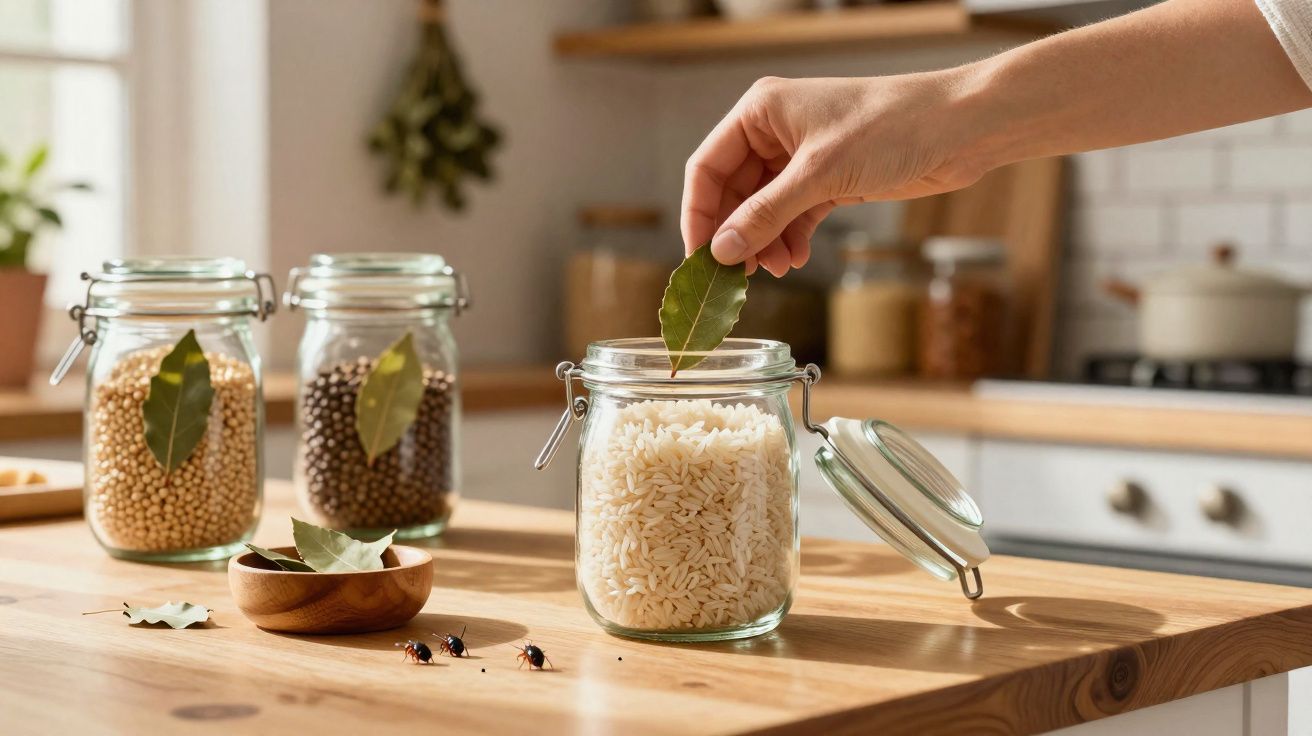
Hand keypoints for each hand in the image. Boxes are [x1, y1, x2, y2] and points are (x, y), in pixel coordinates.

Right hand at [681, 72, 989, 275]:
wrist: (960, 128)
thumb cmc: (893, 126)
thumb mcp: (820, 174)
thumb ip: (766, 214)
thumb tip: (723, 251)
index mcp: (761, 112)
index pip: (707, 167)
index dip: (699, 215)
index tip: (700, 259)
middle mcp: (776, 131)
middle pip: (733, 193)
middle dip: (736, 235)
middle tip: (735, 277)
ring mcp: (802, 157)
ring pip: (764, 209)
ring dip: (765, 242)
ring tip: (776, 270)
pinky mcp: (829, 179)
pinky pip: (793, 215)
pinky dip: (790, 239)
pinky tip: (794, 259)